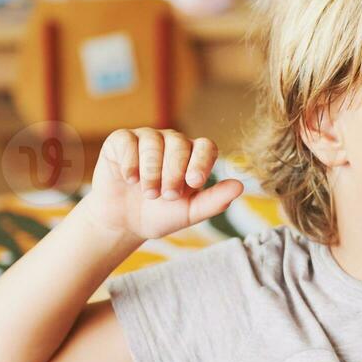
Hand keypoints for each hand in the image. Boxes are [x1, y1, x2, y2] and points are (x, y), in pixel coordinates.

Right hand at [83, 128, 243, 241]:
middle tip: (167, 196)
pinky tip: (129, 179)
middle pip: (179, 144)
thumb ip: (214, 200)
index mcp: (193, 156)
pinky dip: (130, 163)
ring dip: (151, 172)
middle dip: (174, 172)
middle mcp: (172, 142)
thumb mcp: (190, 212)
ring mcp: (146, 138)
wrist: (124, 223)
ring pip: (153, 142)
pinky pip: (128, 142)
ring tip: (148, 193)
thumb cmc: (160, 215)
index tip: (194, 182)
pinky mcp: (121, 141)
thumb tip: (240, 186)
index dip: (201, 162)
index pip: (206, 146)